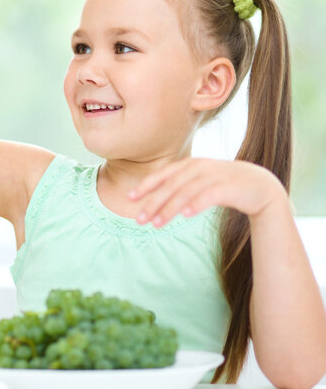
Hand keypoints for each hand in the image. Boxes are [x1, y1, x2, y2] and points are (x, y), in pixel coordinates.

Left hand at [127, 157, 285, 226]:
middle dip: (153, 203)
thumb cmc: (223, 185)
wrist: (259, 184)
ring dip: (169, 209)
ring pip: (186, 193)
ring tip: (156, 224)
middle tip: (139, 220)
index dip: (145, 186)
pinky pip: (209, 196)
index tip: (129, 198)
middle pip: (170, 186)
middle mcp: (199, 167)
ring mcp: (214, 175)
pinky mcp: (228, 187)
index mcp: (189, 164)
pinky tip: (185, 215)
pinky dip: (196, 204)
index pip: (162, 175)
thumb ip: (179, 186)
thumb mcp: (199, 181)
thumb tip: (152, 201)